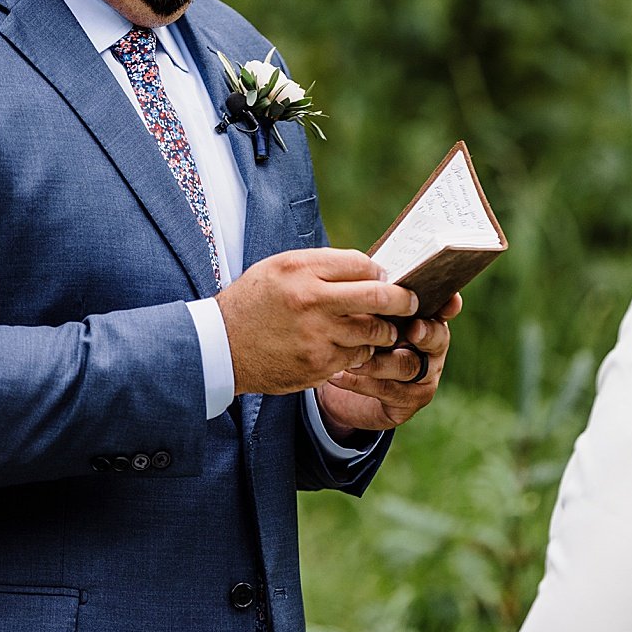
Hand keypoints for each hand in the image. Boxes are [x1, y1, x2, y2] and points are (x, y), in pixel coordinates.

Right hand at [216, 248, 418, 395]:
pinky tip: (352, 348)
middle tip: (411, 302)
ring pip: (373, 332)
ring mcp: (317, 337)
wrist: (221, 347)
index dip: (380, 272)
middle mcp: (312, 301)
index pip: (362, 265)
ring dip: (382, 331)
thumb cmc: (254, 302)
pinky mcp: (318, 366)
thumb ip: (322, 265)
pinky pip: (357, 358)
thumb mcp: (280, 268)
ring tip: (381, 328)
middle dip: (402, 300)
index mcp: (302, 270)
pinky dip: (361, 353)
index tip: (385, 278)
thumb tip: (369, 270)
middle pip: (379, 297)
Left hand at [316, 292, 460, 434]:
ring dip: (379, 361)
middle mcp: (431, 350)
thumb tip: (363, 273)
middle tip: (412, 330)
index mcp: (426, 320)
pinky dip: (360, 382)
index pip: (444, 310)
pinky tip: (339, 374)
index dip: (449, 306)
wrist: (343, 383)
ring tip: (355, 357)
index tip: (449, 303)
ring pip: (407, 367)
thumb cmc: (359, 338)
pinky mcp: (407, 403)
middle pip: (436, 339)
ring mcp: (423, 378)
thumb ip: (373, 302)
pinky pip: (387, 391)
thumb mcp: (366, 317)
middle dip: (425, 333)